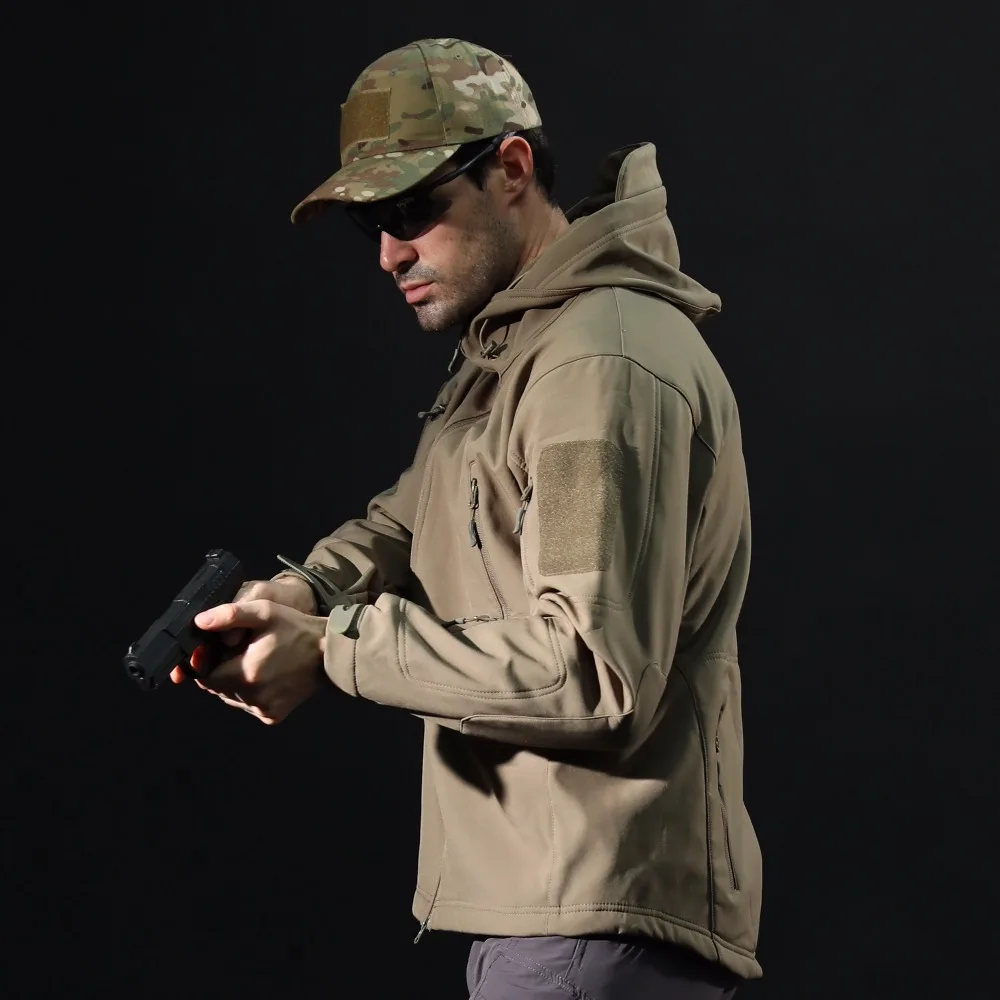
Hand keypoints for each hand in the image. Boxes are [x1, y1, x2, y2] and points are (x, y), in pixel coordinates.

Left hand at [173, 599, 329, 724]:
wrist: (330, 653)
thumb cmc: (297, 630)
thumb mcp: (265, 612)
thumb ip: (230, 615)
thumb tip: (200, 622)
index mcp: (245, 674)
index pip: (204, 676)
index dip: (206, 663)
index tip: (220, 650)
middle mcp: (252, 697)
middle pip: (217, 688)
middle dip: (221, 671)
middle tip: (241, 653)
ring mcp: (263, 710)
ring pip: (231, 698)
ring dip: (234, 683)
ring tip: (255, 663)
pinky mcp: (272, 716)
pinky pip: (249, 705)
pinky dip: (250, 693)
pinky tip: (265, 677)